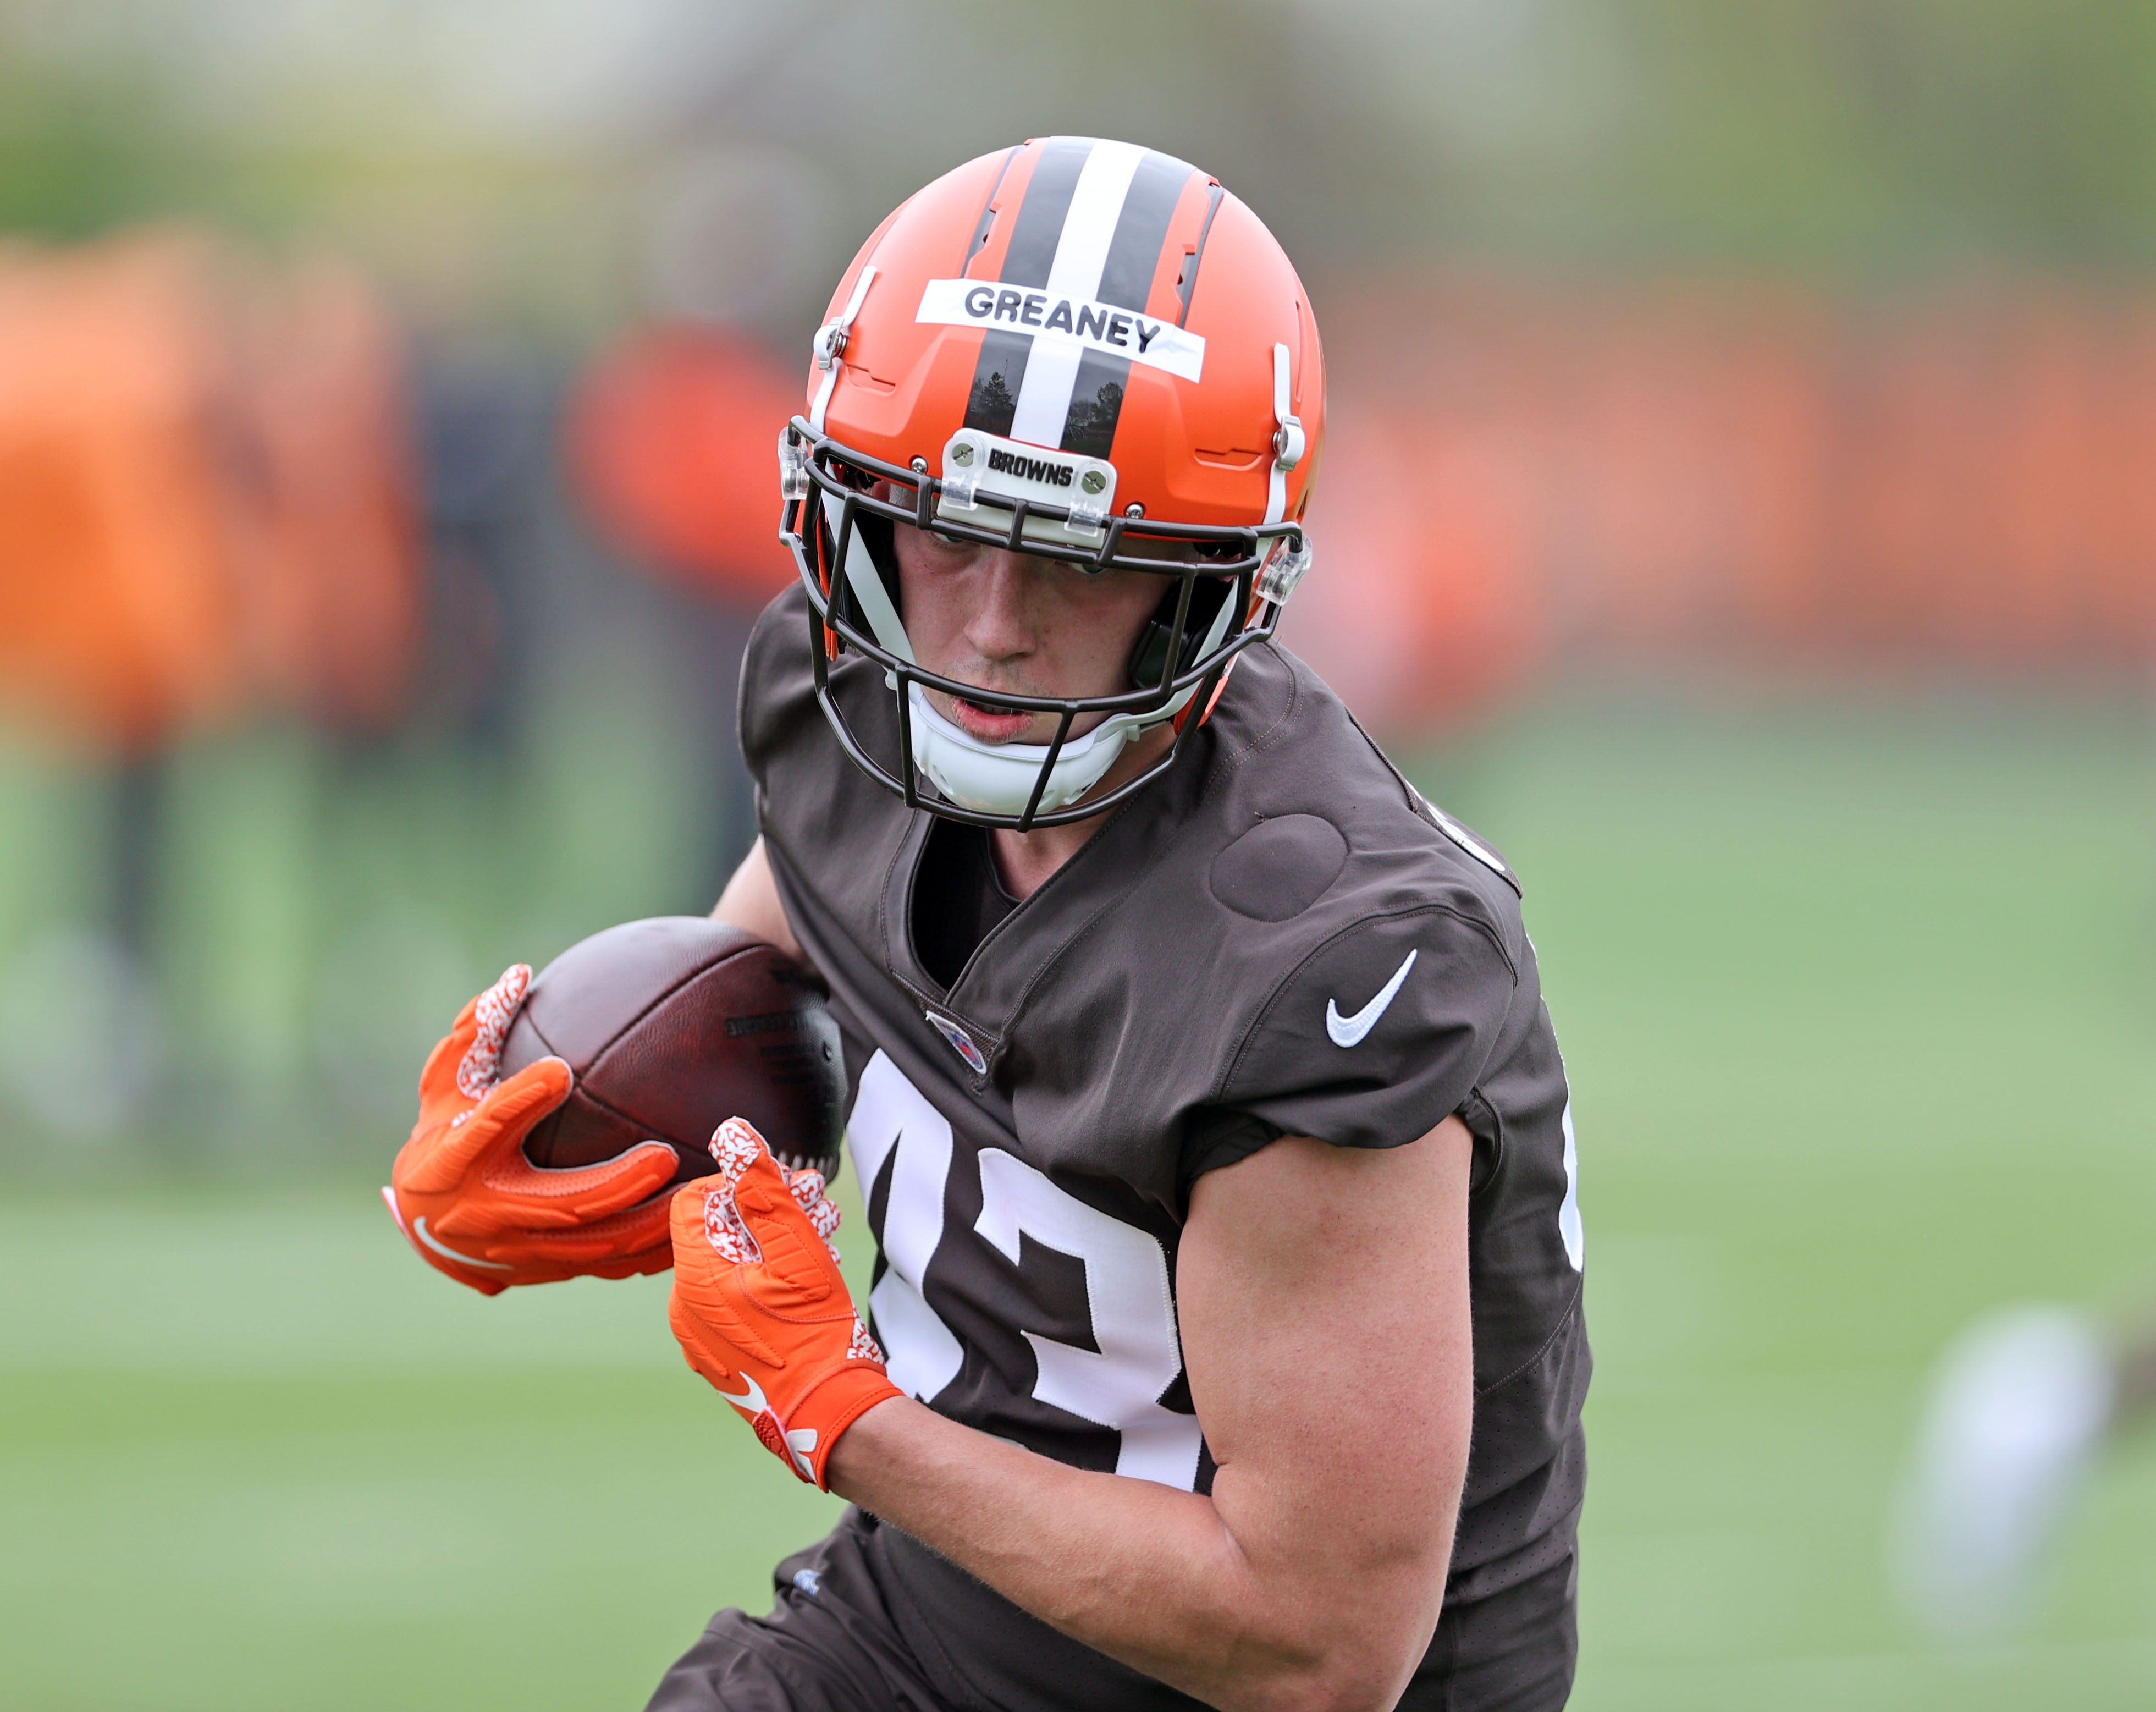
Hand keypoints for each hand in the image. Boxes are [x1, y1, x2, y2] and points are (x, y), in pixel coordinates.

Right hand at [383, 964, 678, 1294]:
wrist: (424, 1221)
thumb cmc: (440, 1134)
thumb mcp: (443, 1084)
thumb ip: (476, 1033)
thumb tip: (519, 975)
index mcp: (453, 1161)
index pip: (487, 1128)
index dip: (521, 1101)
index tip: (559, 1070)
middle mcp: (487, 1214)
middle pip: (561, 1205)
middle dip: (616, 1184)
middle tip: (664, 1155)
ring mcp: (521, 1252)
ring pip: (596, 1247)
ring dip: (650, 1224)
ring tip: (698, 1193)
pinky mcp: (547, 1270)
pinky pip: (607, 1266)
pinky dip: (650, 1250)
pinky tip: (695, 1222)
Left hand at [669, 1118, 901, 1487]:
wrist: (829, 1415)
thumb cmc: (816, 1334)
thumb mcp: (797, 1250)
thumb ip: (762, 1189)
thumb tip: (732, 1132)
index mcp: (694, 1278)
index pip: (695, 1200)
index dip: (741, 1183)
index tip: (787, 1188)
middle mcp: (683, 1308)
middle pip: (715, 1231)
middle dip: (767, 1209)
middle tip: (819, 1204)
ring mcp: (699, 1337)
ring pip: (728, 1265)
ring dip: (774, 1241)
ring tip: (825, 1237)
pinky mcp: (719, 1356)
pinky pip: (732, 1299)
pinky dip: (766, 1278)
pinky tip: (809, 1276)